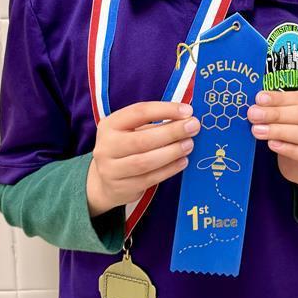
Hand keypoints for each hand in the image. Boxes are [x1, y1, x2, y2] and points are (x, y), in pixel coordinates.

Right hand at [87, 101, 199, 215]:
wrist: (103, 181)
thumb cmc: (126, 147)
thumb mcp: (133, 130)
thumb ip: (156, 123)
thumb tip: (187, 118)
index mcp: (110, 124)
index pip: (139, 112)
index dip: (165, 110)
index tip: (187, 111)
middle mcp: (106, 146)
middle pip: (142, 139)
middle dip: (172, 132)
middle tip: (193, 127)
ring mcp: (111, 169)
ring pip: (145, 162)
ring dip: (172, 152)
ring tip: (189, 145)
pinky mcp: (121, 188)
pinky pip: (149, 179)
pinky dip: (169, 169)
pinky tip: (182, 161)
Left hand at [247, 89, 297, 192]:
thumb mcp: (292, 119)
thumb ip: (279, 109)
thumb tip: (258, 103)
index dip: (280, 98)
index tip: (259, 98)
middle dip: (278, 114)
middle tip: (254, 115)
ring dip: (280, 131)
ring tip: (258, 130)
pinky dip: (287, 148)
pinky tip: (272, 144)